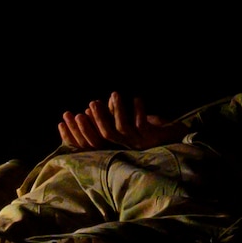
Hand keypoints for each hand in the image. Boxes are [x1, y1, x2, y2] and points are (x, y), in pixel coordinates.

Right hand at [58, 92, 185, 151]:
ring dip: (116, 111)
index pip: (90, 143)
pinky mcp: (152, 138)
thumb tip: (93, 106)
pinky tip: (136, 98)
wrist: (178, 138)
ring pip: (120, 130)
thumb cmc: (151, 129)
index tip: (63, 119)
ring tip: (114, 94)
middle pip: (103, 137)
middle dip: (94, 120)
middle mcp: (125, 148)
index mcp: (115, 147)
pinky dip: (138, 110)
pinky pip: (141, 124)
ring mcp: (139, 144)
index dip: (76, 134)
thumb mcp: (128, 122)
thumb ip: (113, 117)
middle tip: (89, 103)